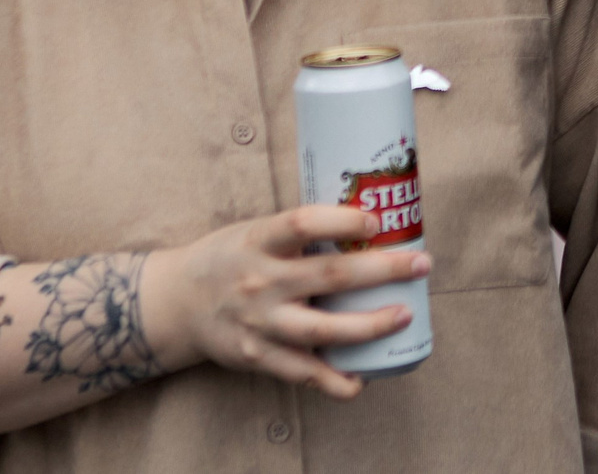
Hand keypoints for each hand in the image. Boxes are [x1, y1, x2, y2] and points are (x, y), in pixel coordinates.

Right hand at [153, 205, 431, 400]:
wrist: (177, 302)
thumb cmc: (228, 257)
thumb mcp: (254, 231)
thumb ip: (298, 231)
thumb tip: (364, 216)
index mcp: (259, 240)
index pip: (302, 223)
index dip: (342, 220)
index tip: (377, 219)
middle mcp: (261, 281)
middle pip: (329, 276)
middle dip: (382, 270)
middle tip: (420, 263)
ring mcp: (261, 322)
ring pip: (322, 330)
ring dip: (369, 326)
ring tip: (404, 315)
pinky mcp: (259, 356)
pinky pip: (303, 372)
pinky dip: (334, 380)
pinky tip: (361, 378)